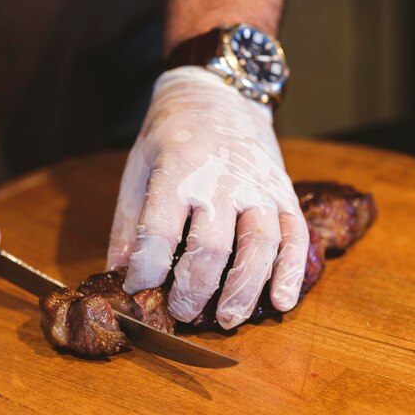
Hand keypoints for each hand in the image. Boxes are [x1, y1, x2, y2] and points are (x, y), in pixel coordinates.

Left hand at [107, 66, 308, 328]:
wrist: (220, 94)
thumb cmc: (171, 134)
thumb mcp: (138, 166)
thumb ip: (128, 220)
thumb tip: (119, 272)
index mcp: (177, 169)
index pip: (159, 232)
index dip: (145, 269)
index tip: (137, 288)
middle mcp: (220, 180)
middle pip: (211, 247)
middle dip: (194, 289)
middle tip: (182, 313)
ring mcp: (258, 186)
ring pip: (260, 245)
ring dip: (245, 289)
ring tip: (229, 320)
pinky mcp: (284, 192)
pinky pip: (296, 235)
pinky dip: (292, 271)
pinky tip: (282, 301)